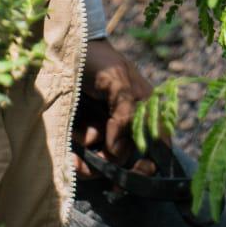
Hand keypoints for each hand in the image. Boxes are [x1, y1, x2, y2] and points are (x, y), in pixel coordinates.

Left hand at [72, 37, 159, 178]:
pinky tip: (68, 154)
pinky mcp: (85, 134)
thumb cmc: (97, 60)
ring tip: (74, 159)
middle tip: (90, 167)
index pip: (158, 143)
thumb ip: (124, 112)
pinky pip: (85, 157)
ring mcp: (106, 130)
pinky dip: (76, 159)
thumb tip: (117, 148)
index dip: (149, 165)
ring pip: (104, 162)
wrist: (67, 49)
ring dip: (89, 163)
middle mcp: (128, 123)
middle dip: (108, 167)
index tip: (134, 176)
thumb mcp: (115, 79)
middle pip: (127, 159)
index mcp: (145, 108)